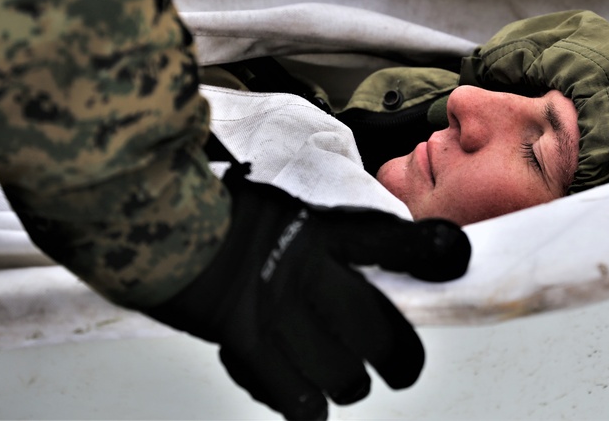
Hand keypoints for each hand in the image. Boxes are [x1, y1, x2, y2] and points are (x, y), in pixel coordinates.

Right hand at [146, 161, 470, 419]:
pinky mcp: (245, 343)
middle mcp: (305, 269)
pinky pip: (295, 397)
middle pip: (378, 329)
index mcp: (315, 229)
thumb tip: (357, 258)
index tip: (455, 258)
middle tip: (402, 369)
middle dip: (401, 358)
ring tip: (343, 382)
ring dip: (347, 384)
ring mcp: (276, 310)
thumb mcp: (278, 208)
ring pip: (342, 372)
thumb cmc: (213, 216)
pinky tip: (309, 403)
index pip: (387, 240)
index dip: (428, 251)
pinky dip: (307, 406)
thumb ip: (318, 235)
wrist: (152, 226)